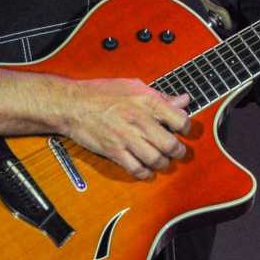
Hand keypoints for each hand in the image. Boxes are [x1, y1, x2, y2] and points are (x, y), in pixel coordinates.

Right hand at [62, 79, 190, 180]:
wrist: (73, 105)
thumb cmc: (101, 93)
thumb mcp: (133, 86)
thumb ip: (160, 95)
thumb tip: (182, 100)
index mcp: (147, 101)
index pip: (179, 119)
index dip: (186, 127)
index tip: (183, 130)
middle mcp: (139, 120)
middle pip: (170, 144)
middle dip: (178, 151)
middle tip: (177, 151)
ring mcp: (127, 137)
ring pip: (156, 159)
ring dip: (163, 164)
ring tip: (163, 161)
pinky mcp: (114, 151)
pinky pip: (136, 169)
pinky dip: (145, 173)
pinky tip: (146, 169)